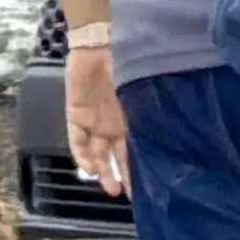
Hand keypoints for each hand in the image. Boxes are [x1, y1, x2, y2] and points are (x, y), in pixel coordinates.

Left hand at [63, 39, 131, 202]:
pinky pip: (77, 141)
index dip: (139, 168)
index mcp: (130, 119)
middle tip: (125, 194)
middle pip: (115, 157)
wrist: (100, 45)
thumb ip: (145, 112)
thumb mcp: (140, 91)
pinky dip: (83, 156)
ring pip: (96, 154)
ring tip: (110, 187)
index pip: (134, 149)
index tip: (146, 188)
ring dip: (102, 171)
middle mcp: (112, 125)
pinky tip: (90, 169)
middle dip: (120, 176)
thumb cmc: (126, 64)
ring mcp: (94, 122)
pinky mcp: (76, 117)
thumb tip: (164, 136)